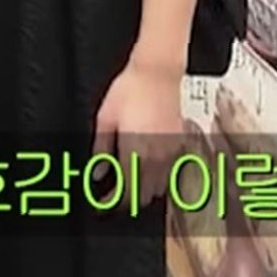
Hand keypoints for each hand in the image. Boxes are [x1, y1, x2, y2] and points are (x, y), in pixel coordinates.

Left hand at [93, 58, 183, 206]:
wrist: (157, 72)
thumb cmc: (130, 89)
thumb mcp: (105, 116)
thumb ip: (101, 148)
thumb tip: (97, 171)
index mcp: (136, 152)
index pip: (127, 193)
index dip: (114, 203)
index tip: (103, 203)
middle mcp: (157, 158)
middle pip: (145, 195)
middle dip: (128, 198)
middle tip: (113, 194)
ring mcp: (171, 153)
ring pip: (160, 186)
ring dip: (144, 188)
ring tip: (128, 180)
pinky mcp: (179, 145)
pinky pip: (170, 172)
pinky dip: (159, 177)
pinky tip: (147, 167)